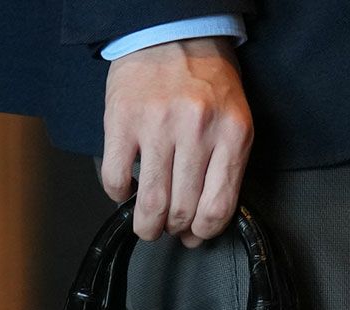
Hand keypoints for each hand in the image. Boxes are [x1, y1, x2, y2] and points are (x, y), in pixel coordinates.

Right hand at [100, 36, 253, 247]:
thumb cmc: (207, 81)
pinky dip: (118, 195)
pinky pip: (115, 178)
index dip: (204, 233)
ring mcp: (157, 125)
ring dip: (147, 225)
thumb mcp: (235, 121)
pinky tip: (125, 190)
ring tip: (147, 225)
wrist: (173, 32)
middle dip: (174, 230)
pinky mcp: (122, 120)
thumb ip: (226, 169)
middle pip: (183, 210)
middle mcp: (196, 130)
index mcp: (232, 134)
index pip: (218, 207)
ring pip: (151, 203)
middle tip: (169, 228)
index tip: (195, 236)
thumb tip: (204, 222)